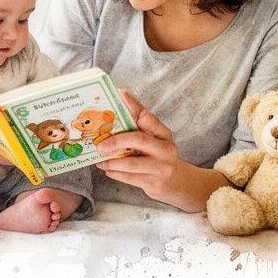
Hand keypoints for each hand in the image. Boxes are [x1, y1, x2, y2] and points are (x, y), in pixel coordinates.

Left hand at [95, 89, 188, 203]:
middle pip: (138, 140)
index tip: (119, 94)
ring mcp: (161, 167)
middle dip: (116, 141)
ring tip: (100, 160)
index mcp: (164, 134)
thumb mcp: (156, 140)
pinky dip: (116, 173)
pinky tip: (108, 170)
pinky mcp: (154, 183)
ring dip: (111, 162)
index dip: (133, 105)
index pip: (147, 116)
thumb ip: (140, 127)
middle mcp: (165, 148)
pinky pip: (130, 177)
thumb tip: (117, 105)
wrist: (178, 183)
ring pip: (131, 163)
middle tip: (99, 145)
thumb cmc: (160, 157)